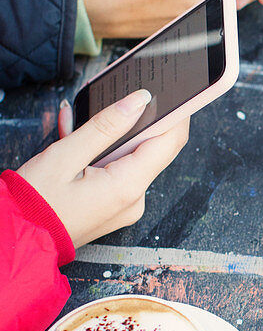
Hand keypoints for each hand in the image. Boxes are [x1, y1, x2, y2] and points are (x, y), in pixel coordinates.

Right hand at [18, 90, 188, 246]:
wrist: (16, 240)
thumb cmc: (34, 204)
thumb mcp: (65, 156)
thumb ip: (106, 126)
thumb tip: (138, 100)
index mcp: (127, 187)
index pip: (170, 141)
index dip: (177, 112)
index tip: (179, 90)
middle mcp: (134, 200)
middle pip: (151, 148)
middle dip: (133, 121)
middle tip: (115, 97)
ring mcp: (125, 205)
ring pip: (130, 157)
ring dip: (109, 136)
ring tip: (76, 122)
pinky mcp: (114, 206)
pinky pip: (117, 171)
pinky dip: (100, 153)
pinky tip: (75, 139)